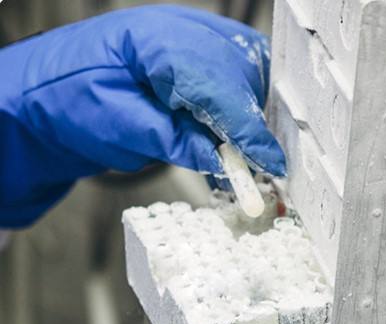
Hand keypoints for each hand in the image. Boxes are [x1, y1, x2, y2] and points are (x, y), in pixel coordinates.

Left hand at [0, 6, 285, 227]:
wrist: (50, 92)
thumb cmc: (73, 104)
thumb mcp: (121, 129)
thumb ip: (174, 140)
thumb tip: (221, 158)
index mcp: (159, 43)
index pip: (221, 88)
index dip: (250, 130)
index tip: (271, 164)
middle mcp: (180, 31)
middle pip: (241, 75)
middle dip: (256, 123)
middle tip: (266, 166)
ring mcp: (188, 37)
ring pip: (243, 72)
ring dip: (253, 114)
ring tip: (254, 156)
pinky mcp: (191, 53)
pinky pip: (231, 74)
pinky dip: (241, 106)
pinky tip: (239, 134)